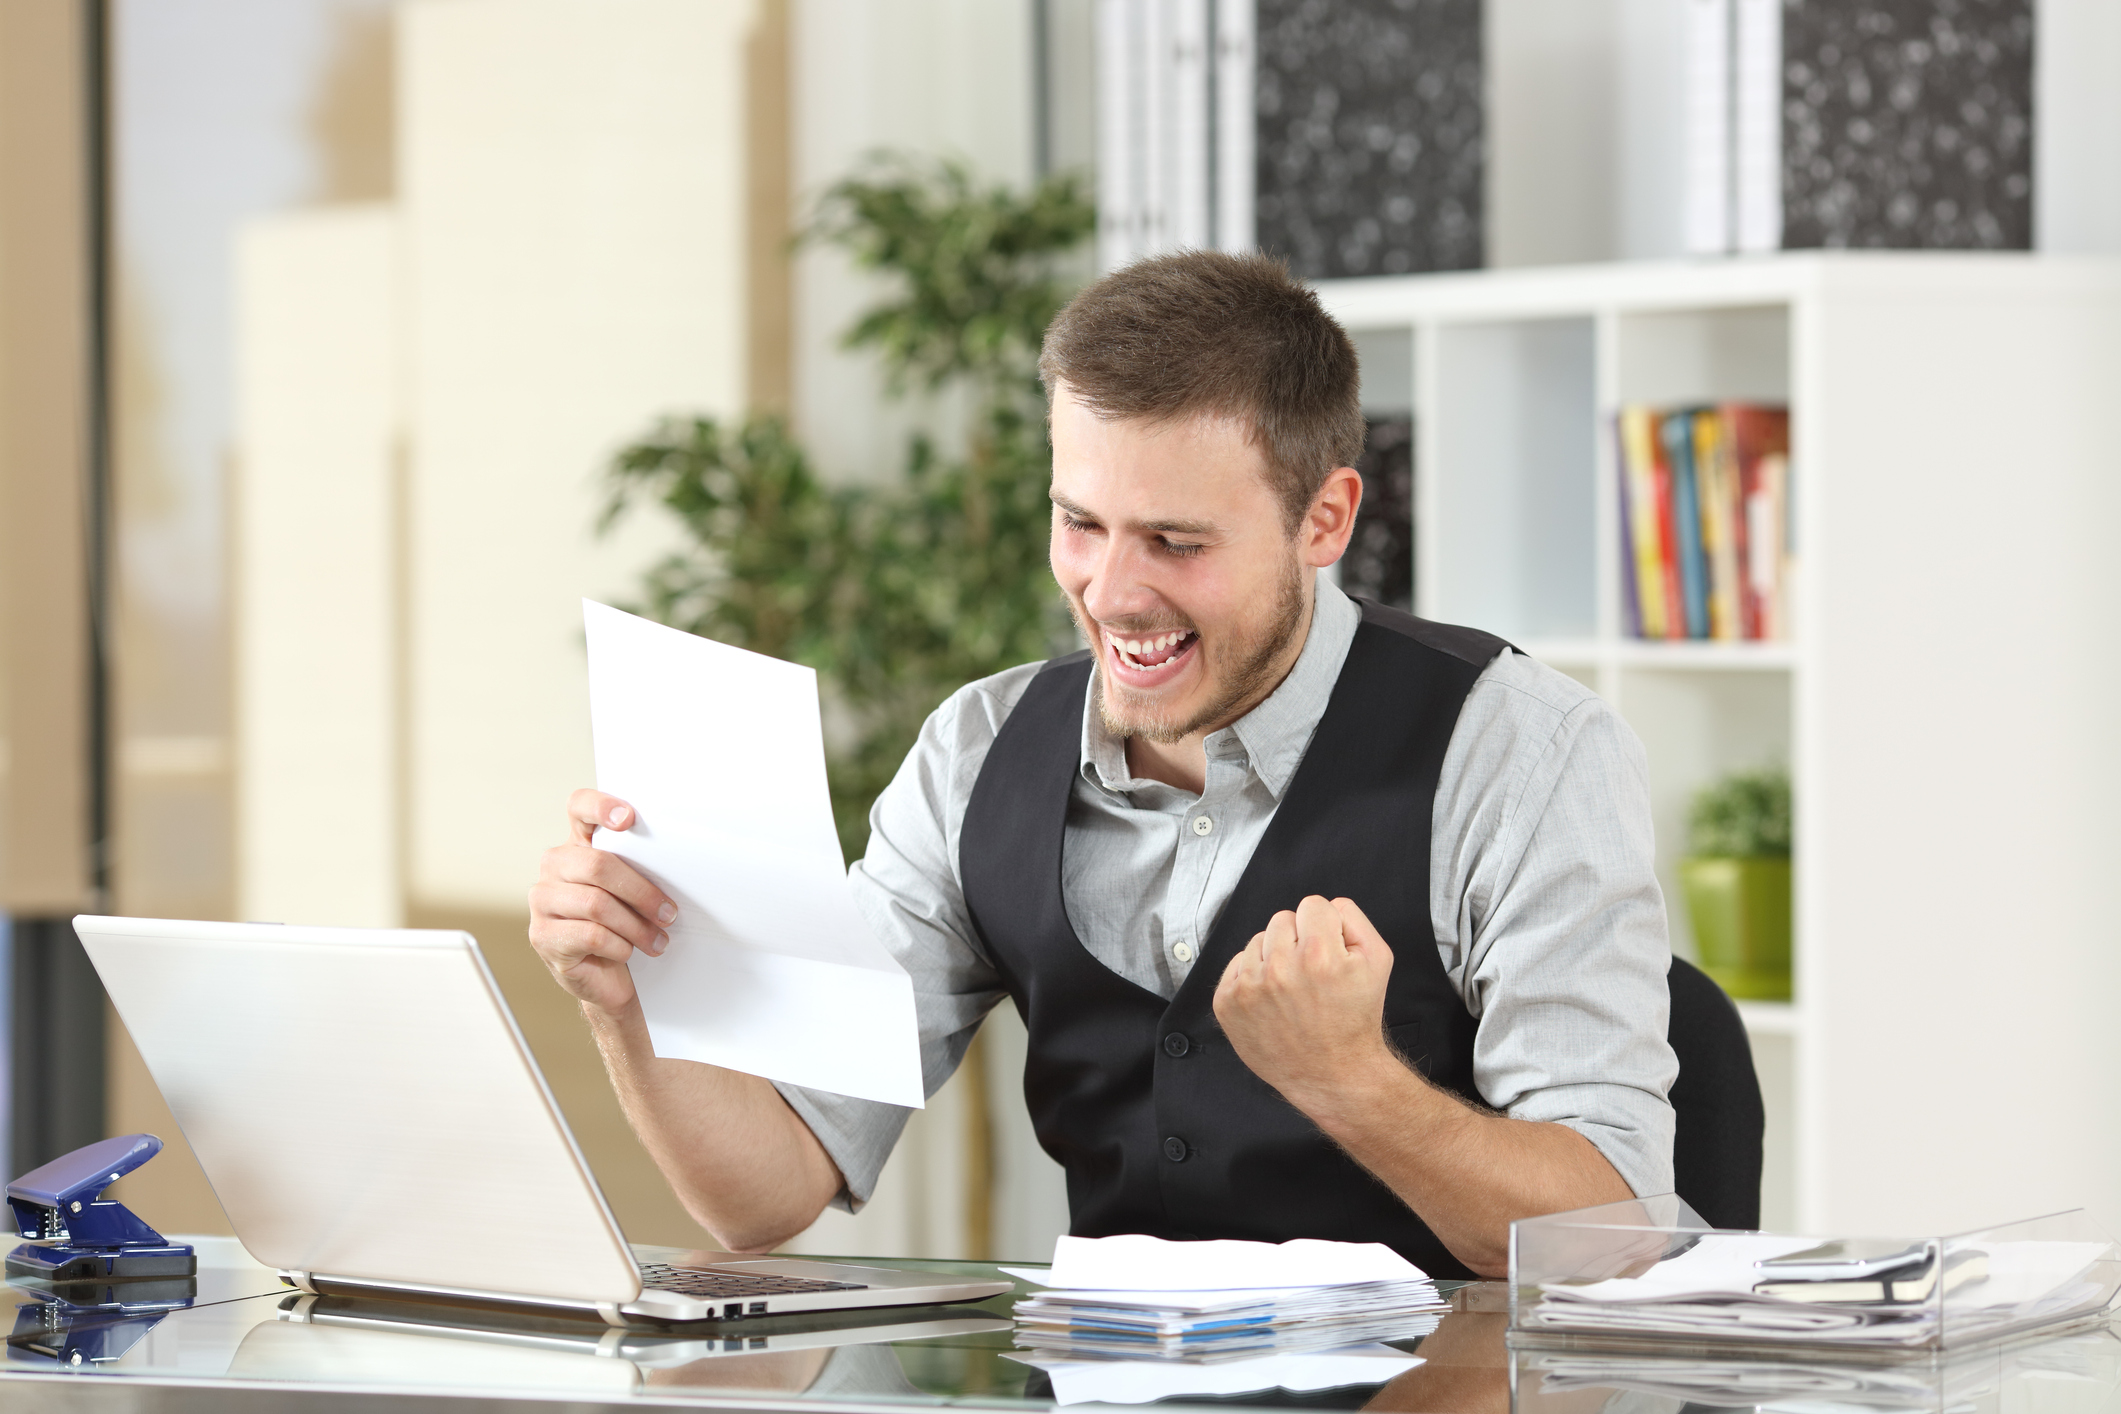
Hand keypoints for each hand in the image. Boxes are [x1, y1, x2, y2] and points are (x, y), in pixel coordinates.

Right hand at [528, 789, 677, 1016]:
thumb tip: (673, 861)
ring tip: (656, 940)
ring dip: (636, 926)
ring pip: (596, 904)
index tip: (628, 819)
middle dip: (641, 891)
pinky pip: (591, 935)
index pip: (579, 808)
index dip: (601, 806)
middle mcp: (554, 867)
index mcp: (578, 845)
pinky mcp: (542, 936)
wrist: (606, 978)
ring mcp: (542, 901)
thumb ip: (638, 869)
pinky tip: (628, 952)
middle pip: (597, 864)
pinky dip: (619, 947)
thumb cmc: (623, 927)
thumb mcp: (632, 893)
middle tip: (668, 913)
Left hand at [1212, 895, 1395, 1112]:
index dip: (1326, 927)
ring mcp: (1249, 988)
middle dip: (1299, 940)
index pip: (1313, 905)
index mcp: (1318, 955)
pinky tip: (1273, 1000)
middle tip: (1312, 975)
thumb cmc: (1355, 1019)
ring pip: (1258, 940)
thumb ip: (1354, 919)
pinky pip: (1237, 964)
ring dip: (1275, 958)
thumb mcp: (1378, 961)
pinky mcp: (1227, 1003)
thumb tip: (1326, 906)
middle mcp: (1280, 970)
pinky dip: (1254, 977)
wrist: (1332, 1074)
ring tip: (1293, 991)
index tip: (1330, 953)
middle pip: (1282, 919)